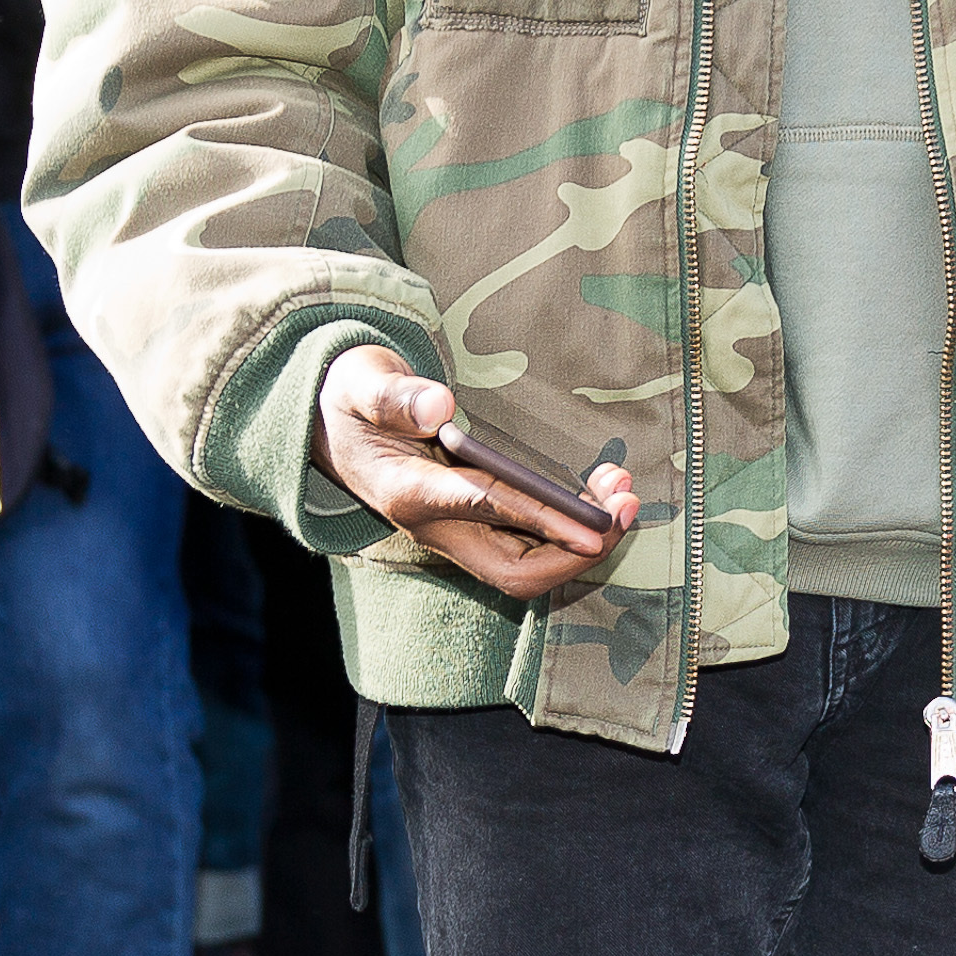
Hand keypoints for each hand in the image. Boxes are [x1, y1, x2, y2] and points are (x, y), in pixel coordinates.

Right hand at [313, 346, 625, 603]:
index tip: (593, 523)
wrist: (330, 426)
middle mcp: (436, 528)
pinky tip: (600, 493)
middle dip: (579, 548)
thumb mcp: (361, 384)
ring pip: (530, 567)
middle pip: (517, 571)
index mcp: (408, 492)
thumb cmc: (350, 400)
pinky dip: (572, 531)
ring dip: (583, 540)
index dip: (542, 519)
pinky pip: (530, 549)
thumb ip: (394, 396)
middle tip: (625, 503)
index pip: (483, 509)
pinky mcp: (472, 529)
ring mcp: (456, 534)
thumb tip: (438, 407)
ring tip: (622, 491)